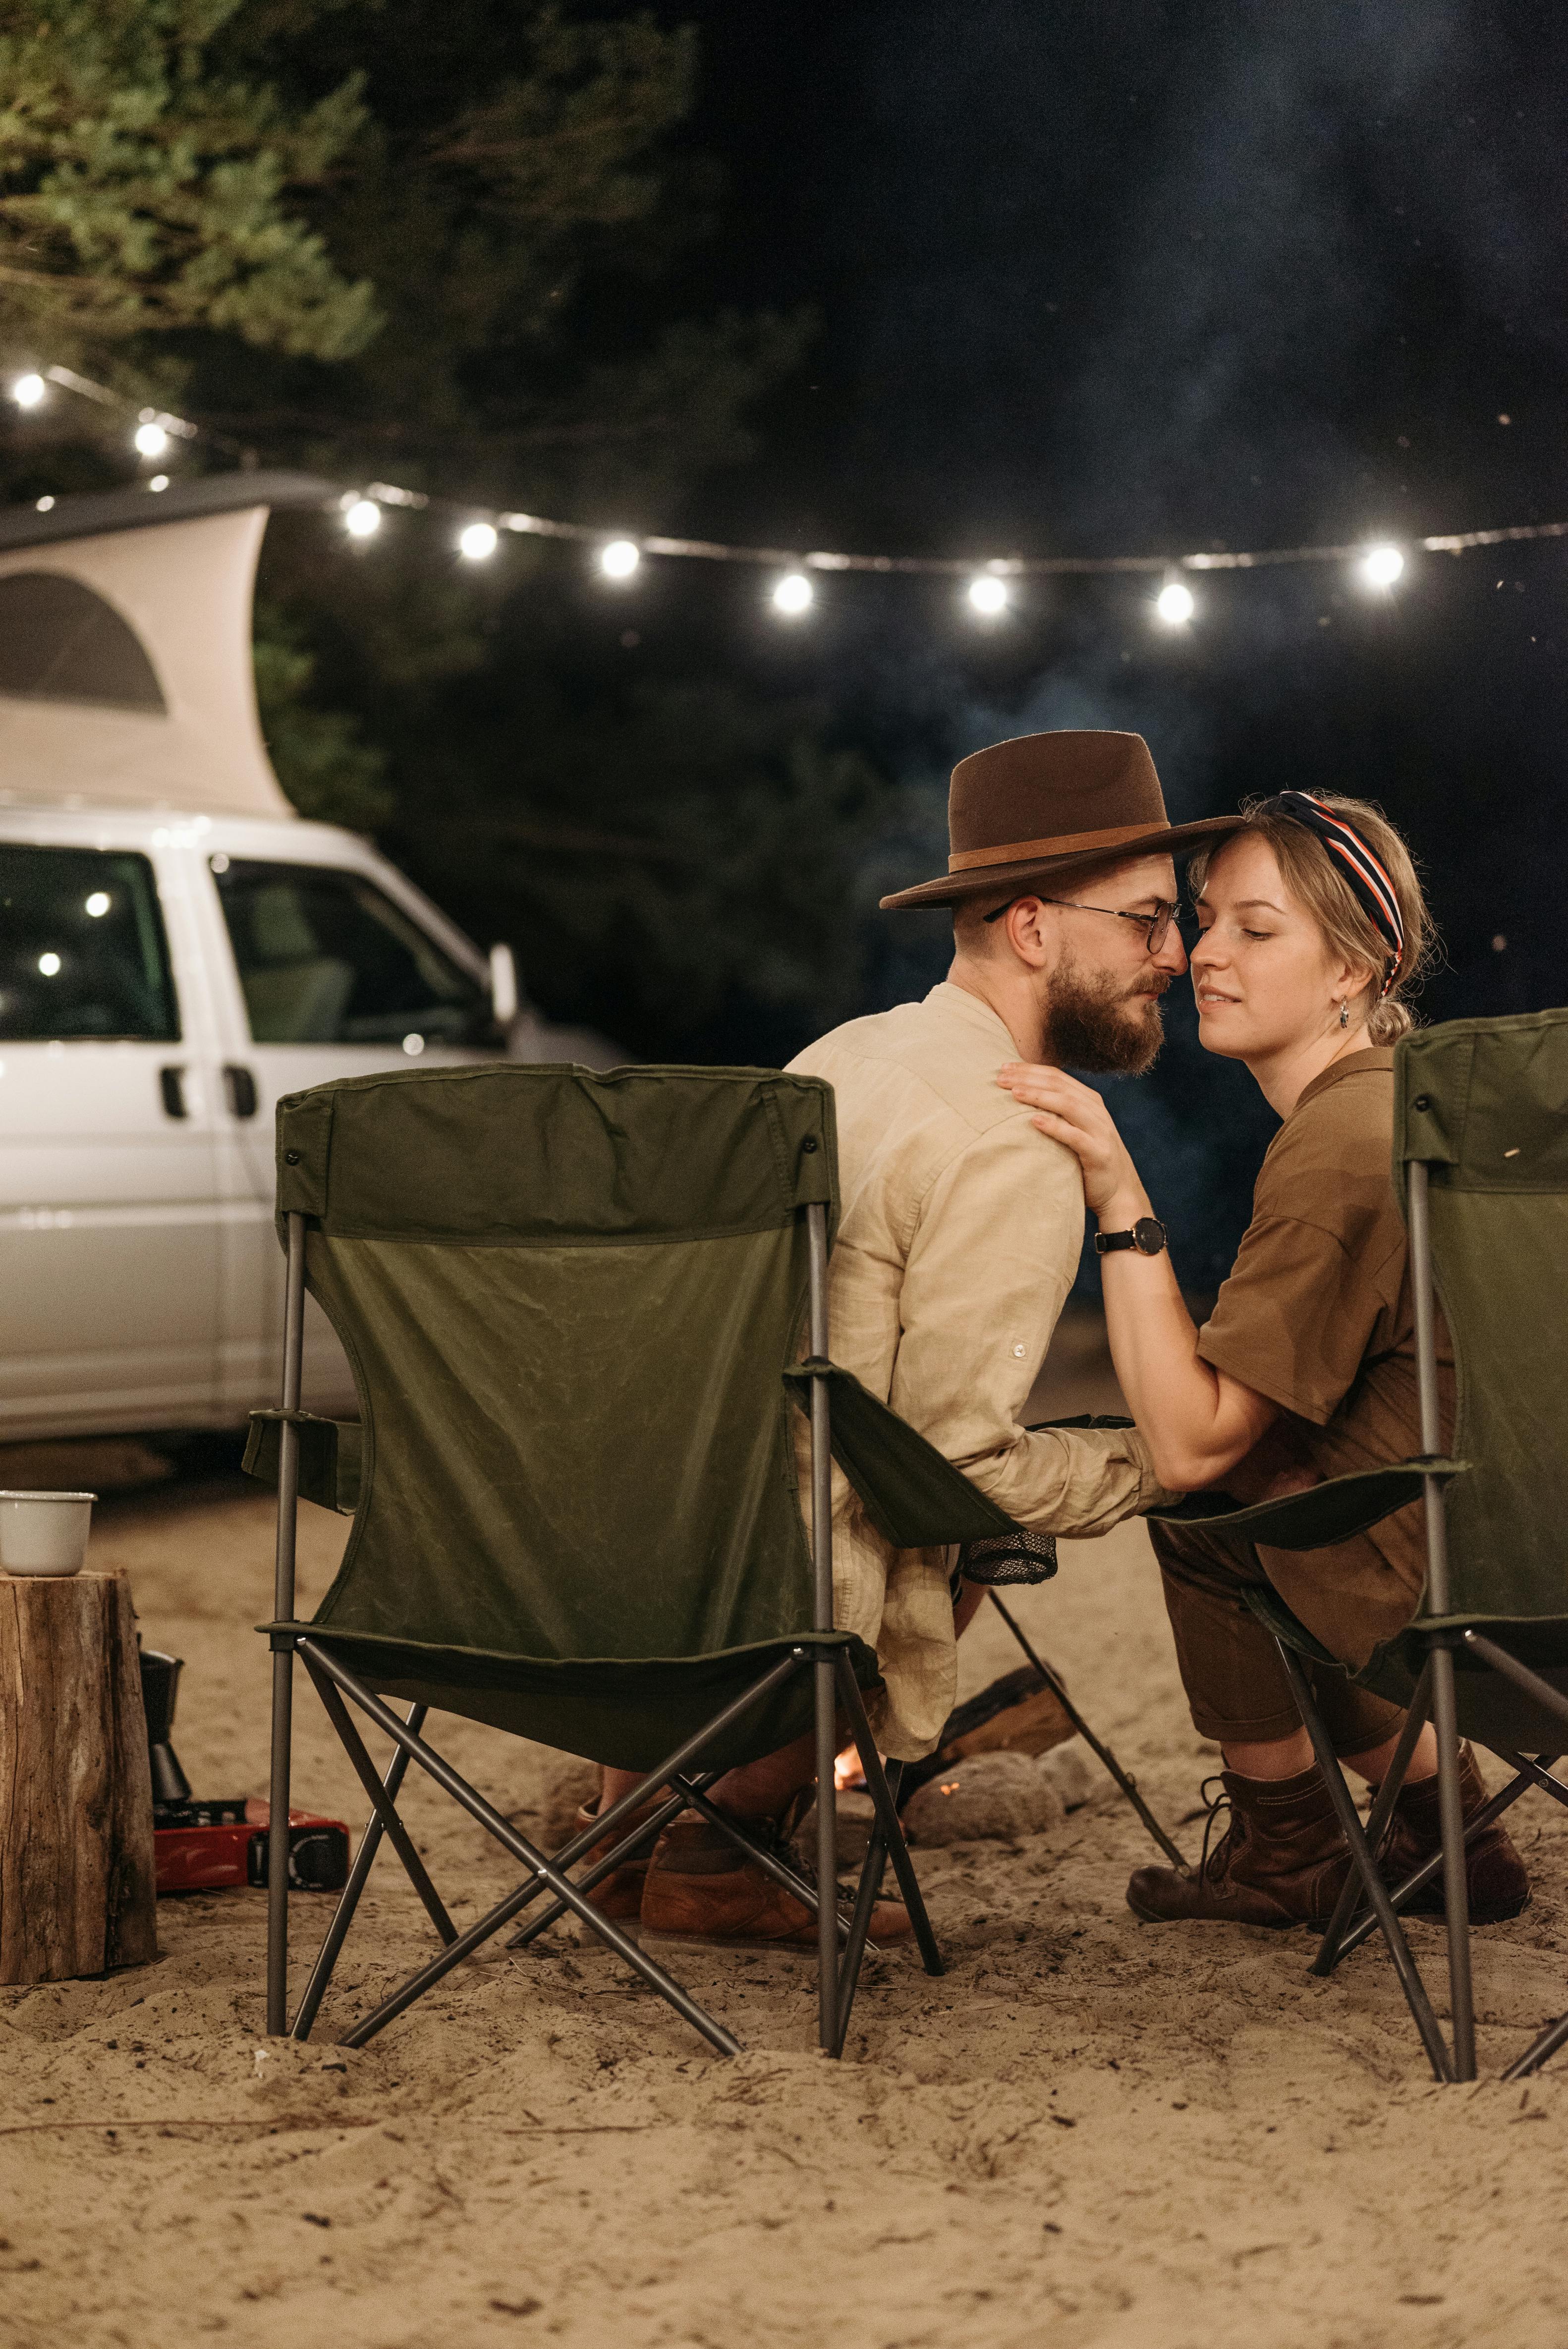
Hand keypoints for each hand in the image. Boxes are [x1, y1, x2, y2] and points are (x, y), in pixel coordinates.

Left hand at [996, 1061, 1147, 1219]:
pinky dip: (1055, 1127)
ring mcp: (1100, 1131)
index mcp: (1089, 1101)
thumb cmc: (1087, 1160)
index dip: (1030, 1069)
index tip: (1004, 1068)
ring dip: (1039, 1096)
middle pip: (1059, 1085)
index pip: (1057, 1076)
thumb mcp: (1075, 1130)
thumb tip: (1020, 1098)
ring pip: (1068, 1105)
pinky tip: (1034, 1121)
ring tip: (1014, 1093)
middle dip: (1028, 1078)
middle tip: (1000, 1078)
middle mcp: (1096, 1111)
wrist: (1119, 1194)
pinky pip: (1075, 1137)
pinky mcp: (1099, 1154)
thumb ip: (1057, 1113)